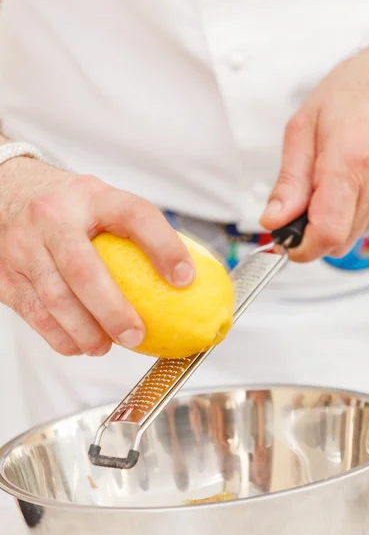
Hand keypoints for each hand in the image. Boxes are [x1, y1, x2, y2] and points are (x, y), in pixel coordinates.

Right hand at [0, 157, 193, 355]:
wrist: (4, 188)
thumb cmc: (65, 205)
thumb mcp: (100, 200)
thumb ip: (132, 231)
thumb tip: (181, 277)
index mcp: (91, 196)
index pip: (135, 215)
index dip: (164, 247)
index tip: (185, 278)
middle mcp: (54, 217)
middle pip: (84, 270)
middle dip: (113, 310)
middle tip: (136, 334)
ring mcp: (24, 246)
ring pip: (55, 299)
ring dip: (85, 332)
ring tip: (106, 346)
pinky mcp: (7, 274)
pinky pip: (34, 314)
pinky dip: (60, 336)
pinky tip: (79, 344)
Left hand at [261, 36, 368, 261]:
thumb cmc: (352, 92)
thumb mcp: (303, 129)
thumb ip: (289, 182)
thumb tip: (274, 221)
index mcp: (350, 164)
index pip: (326, 235)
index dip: (302, 247)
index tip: (289, 242)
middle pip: (339, 240)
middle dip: (316, 229)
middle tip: (309, 195)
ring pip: (356, 232)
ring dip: (339, 216)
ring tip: (339, 175)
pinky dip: (359, 207)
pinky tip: (359, 177)